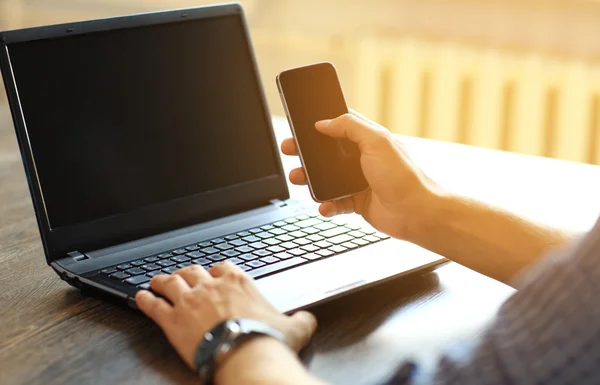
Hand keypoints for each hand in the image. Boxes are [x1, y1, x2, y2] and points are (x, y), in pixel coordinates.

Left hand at [135, 263, 316, 370]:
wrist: (246, 355)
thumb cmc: (267, 340)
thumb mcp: (295, 327)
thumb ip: (301, 319)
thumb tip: (308, 319)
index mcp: (237, 282)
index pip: (222, 267)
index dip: (215, 272)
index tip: (213, 276)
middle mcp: (210, 286)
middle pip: (193, 270)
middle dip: (187, 273)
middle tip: (182, 276)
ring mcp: (189, 301)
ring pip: (170, 282)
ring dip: (162, 281)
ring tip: (156, 281)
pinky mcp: (172, 320)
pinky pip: (153, 305)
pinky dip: (144, 300)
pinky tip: (139, 297)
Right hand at [281, 110, 439, 239]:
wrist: (418, 213)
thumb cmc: (405, 177)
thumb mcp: (377, 141)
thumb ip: (350, 127)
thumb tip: (324, 122)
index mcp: (368, 140)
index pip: (339, 126)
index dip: (319, 125)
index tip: (300, 126)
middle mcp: (362, 159)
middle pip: (326, 153)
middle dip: (306, 153)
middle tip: (289, 150)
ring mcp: (359, 181)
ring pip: (326, 178)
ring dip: (310, 180)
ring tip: (298, 178)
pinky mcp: (357, 202)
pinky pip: (334, 203)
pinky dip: (326, 204)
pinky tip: (323, 205)